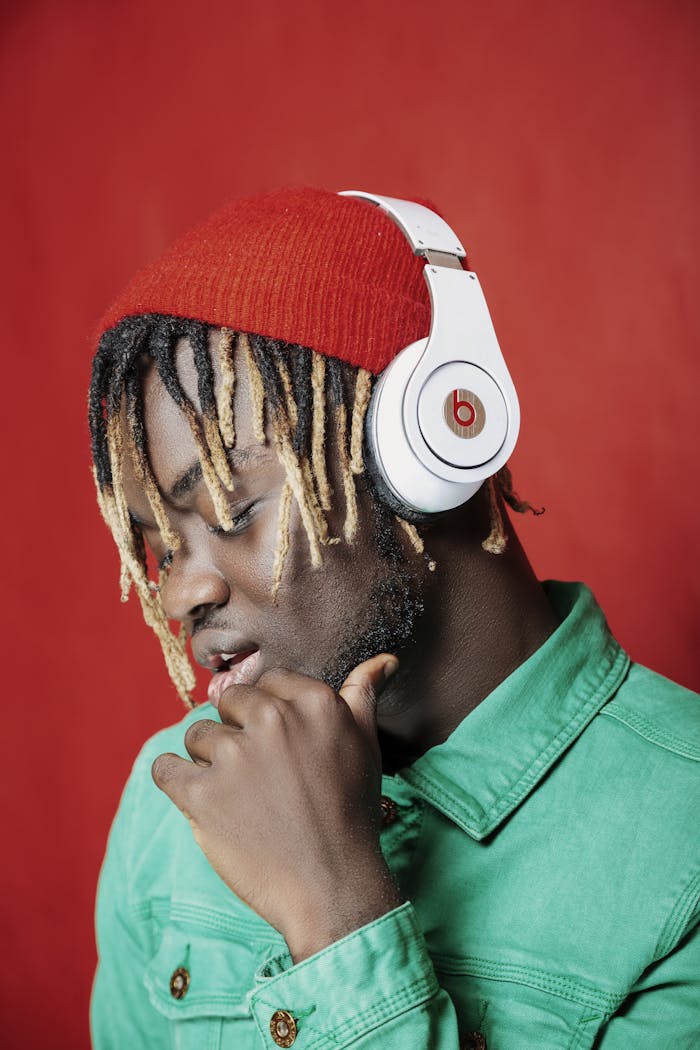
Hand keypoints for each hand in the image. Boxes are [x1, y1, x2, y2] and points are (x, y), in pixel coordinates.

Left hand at [151, 653, 402, 960]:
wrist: (333, 888)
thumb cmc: (351, 816)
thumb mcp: (367, 746)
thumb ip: (363, 695)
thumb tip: (383, 659)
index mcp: (314, 702)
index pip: (267, 683)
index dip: (267, 715)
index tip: (277, 747)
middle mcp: (274, 720)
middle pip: (229, 702)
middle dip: (236, 732)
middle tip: (257, 775)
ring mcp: (236, 756)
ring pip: (196, 734)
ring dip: (207, 761)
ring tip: (236, 795)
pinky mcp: (202, 794)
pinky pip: (165, 768)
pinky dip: (172, 779)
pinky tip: (193, 795)